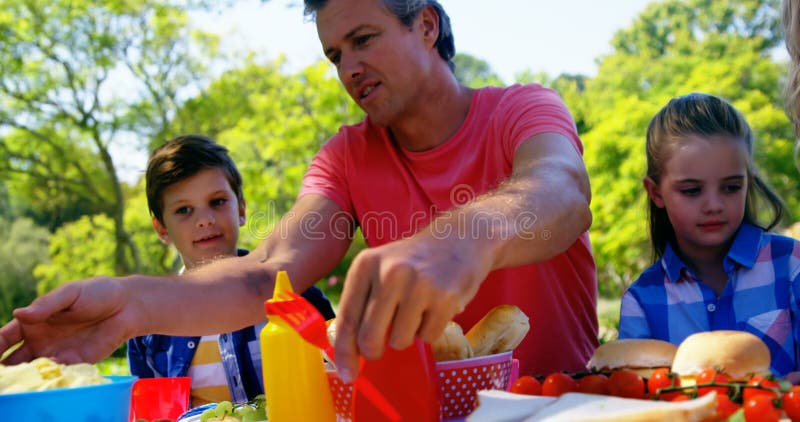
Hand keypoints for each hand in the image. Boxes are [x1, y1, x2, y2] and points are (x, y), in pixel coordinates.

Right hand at [0, 276, 134, 364]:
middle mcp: (39, 342)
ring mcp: (56, 354)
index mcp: (32, 322)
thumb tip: (19, 314)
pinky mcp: (75, 363)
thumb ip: (46, 306)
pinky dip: (49, 377)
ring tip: (19, 380)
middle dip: (4, 369)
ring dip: (24, 377)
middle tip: (2, 376)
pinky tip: (48, 374)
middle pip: (12, 361)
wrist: (127, 306)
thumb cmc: (96, 293)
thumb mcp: (70, 294)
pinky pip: (57, 374)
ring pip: (32, 371)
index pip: (4, 338)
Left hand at [333, 233, 489, 381]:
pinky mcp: (445, 297)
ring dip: (407, 336)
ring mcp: (418, 285)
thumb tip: (347, 350)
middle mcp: (389, 273)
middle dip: (375, 351)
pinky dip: (430, 330)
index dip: (344, 352)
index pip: (346, 318)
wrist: (461, 238)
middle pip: (369, 337)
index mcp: (366, 265)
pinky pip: (428, 337)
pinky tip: (435, 307)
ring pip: (399, 341)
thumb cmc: (414, 261)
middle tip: (383, 347)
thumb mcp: (381, 268)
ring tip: (417, 311)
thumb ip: (362, 303)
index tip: (347, 373)